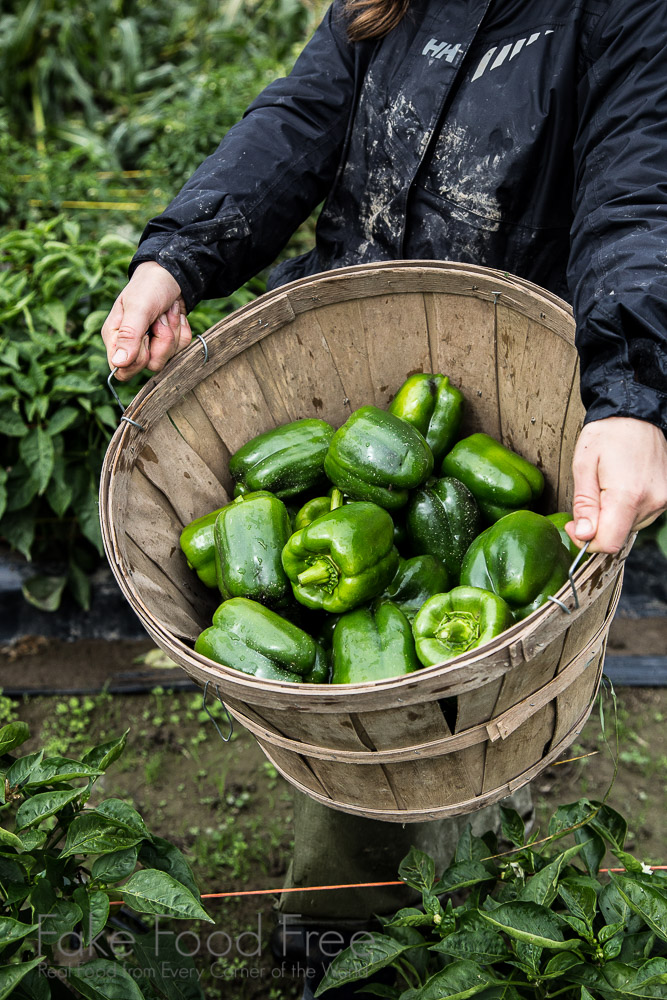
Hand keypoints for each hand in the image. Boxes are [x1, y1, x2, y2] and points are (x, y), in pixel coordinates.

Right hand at [101, 261, 192, 381]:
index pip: (123, 370)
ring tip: (166, 312)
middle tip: (158, 318)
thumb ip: (129, 335)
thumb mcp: (139, 307)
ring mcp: (150, 344)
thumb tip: (118, 363)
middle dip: (161, 340)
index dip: (138, 358)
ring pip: (167, 358)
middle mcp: (131, 344)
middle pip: (150, 365)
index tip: (145, 335)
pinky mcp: (167, 342)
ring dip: (173, 332)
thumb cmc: (149, 286)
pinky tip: (174, 315)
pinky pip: (180, 348)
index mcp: (114, 337)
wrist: (171, 274)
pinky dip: (182, 330)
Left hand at [566, 416, 666, 553]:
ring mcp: (662, 500)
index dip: (587, 542)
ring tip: (607, 488)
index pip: (609, 543)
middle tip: (588, 500)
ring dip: (612, 517)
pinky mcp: (665, 497)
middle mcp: (650, 501)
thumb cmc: (608, 435)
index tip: (575, 526)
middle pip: (618, 536)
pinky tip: (620, 488)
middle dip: (597, 526)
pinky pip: (640, 516)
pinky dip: (626, 510)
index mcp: (627, 495)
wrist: (636, 415)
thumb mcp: (583, 466)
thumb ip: (584, 504)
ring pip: (629, 528)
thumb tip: (584, 534)